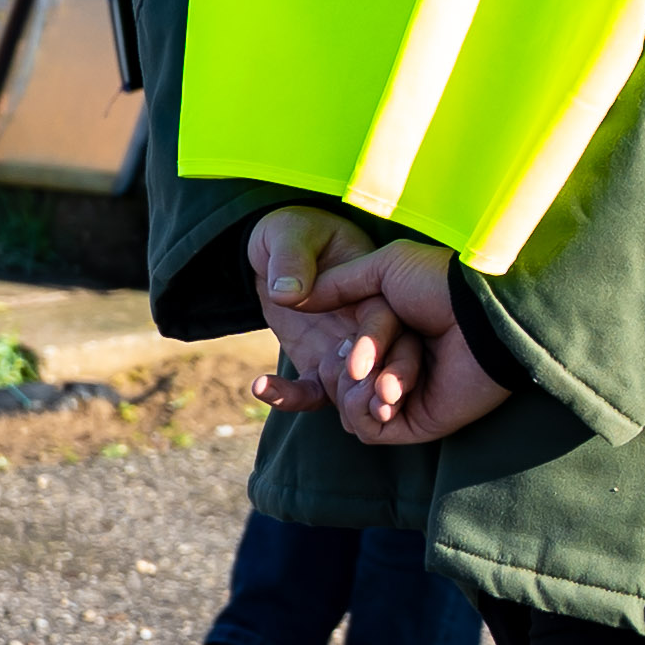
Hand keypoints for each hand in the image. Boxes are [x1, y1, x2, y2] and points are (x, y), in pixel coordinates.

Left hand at [247, 205, 387, 421]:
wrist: (274, 252)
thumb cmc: (293, 232)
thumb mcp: (290, 234)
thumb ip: (292, 258)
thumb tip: (288, 292)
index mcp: (374, 288)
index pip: (385, 319)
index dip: (376, 342)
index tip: (359, 367)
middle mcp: (367, 325)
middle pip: (384, 362)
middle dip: (375, 388)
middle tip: (365, 412)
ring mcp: (347, 350)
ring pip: (356, 388)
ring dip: (343, 406)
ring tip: (302, 403)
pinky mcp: (320, 366)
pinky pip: (313, 391)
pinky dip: (290, 397)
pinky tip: (259, 387)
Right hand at [296, 236, 514, 448]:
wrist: (480, 313)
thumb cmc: (440, 285)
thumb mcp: (383, 269)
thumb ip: (338, 284)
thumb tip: (288, 296)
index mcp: (390, 334)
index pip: (340, 357)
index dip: (332, 352)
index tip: (337, 344)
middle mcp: (397, 366)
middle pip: (341, 382)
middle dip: (346, 369)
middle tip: (360, 359)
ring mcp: (407, 397)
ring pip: (351, 408)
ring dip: (356, 389)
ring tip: (378, 376)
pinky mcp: (418, 422)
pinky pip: (370, 431)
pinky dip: (365, 412)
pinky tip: (384, 392)